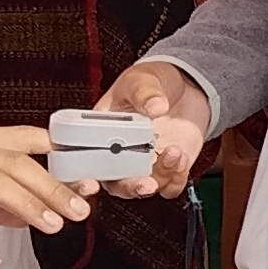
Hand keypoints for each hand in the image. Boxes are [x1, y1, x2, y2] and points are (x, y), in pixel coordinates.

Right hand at [93, 60, 211, 197]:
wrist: (186, 87)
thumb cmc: (151, 82)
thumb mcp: (142, 80)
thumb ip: (145, 92)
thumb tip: (155, 106)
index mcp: (100, 134)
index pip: (82, 163)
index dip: (81, 179)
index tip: (93, 183)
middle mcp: (119, 154)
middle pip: (115, 184)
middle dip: (129, 187)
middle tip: (146, 183)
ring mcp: (143, 163)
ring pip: (144, 188)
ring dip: (160, 178)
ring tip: (175, 152)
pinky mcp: (167, 168)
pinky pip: (169, 186)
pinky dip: (176, 179)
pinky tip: (182, 158)